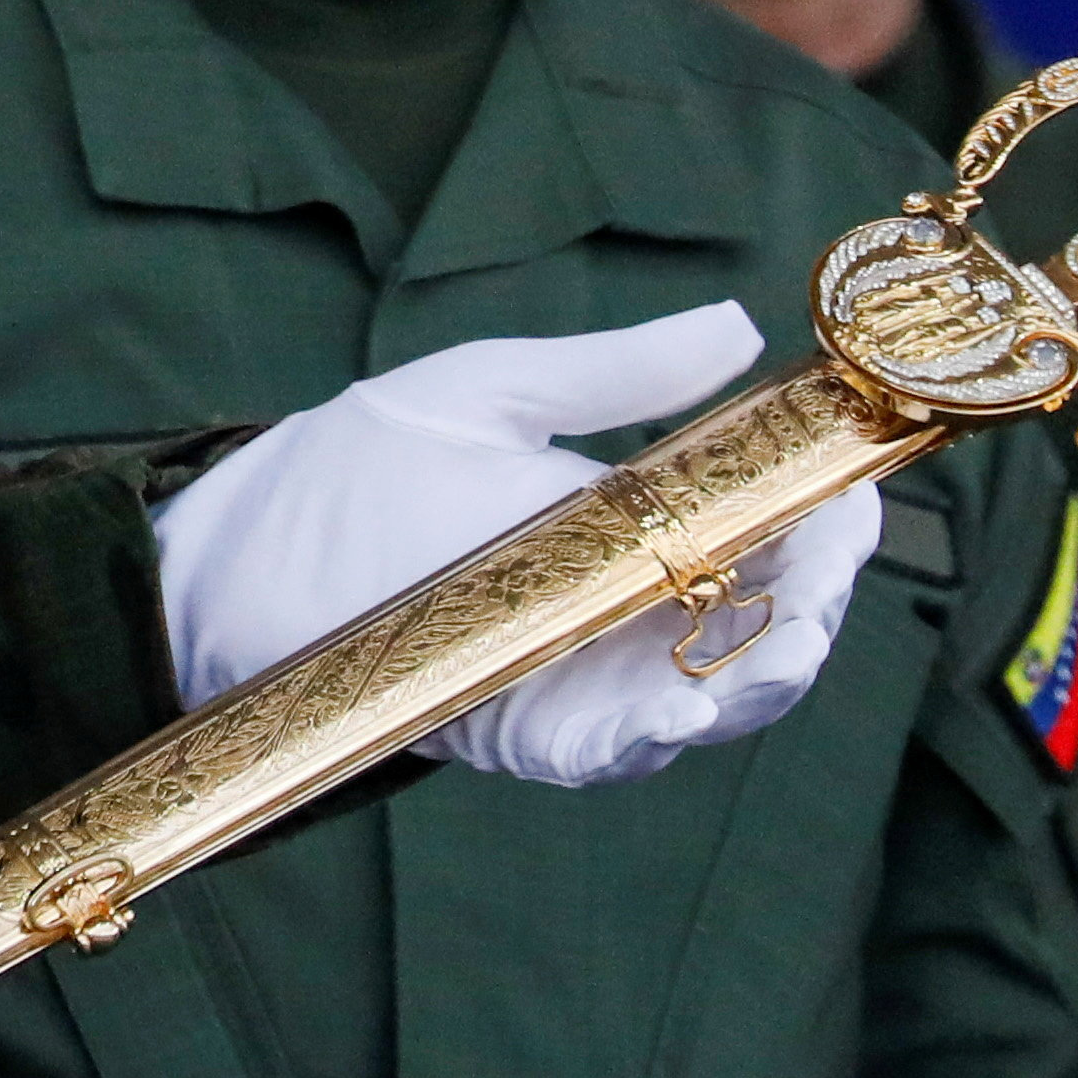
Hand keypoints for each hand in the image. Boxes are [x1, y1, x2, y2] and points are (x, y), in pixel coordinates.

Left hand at [148, 304, 880, 787]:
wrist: (223, 557)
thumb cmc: (345, 471)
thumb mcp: (492, 394)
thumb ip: (613, 374)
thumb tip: (736, 326)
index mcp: (626, 528)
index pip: (762, 530)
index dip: (825, 513)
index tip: (855, 477)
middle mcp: (620, 613)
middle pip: (763, 622)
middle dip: (817, 596)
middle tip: (831, 563)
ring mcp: (578, 680)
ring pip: (716, 698)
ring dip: (768, 671)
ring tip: (794, 634)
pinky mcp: (524, 736)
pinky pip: (621, 751)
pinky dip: (672, 729)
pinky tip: (701, 697)